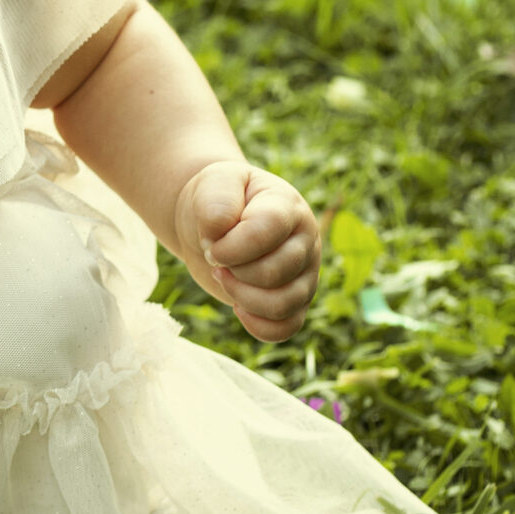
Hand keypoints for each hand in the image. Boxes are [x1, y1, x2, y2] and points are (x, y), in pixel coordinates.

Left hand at [173, 160, 319, 341]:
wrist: (213, 220)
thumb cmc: (217, 199)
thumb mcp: (213, 185)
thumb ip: (217, 202)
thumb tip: (221, 235)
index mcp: (287, 207)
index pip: (269, 229)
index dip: (232, 245)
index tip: (210, 243)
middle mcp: (304, 241)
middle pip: (274, 273)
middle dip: (233, 271)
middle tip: (215, 258)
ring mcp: (304, 274)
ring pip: (283, 305)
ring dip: (241, 297)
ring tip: (223, 277)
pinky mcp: (294, 301)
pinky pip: (287, 328)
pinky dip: (258, 326)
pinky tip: (237, 307)